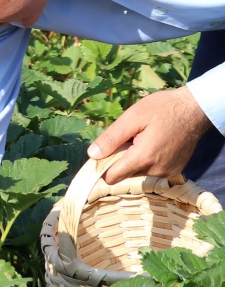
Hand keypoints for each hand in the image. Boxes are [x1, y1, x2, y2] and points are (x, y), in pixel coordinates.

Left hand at [88, 87, 210, 184]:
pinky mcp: (174, 170)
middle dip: (120, 158)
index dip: (102, 167)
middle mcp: (156, 170)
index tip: (101, 154)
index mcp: (143, 158)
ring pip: (137, 171)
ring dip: (134, 158)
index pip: (112, 177)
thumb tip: (92, 155)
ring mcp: (167, 172)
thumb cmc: (162, 109)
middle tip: (129, 137)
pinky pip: (151, 169)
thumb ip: (111, 138)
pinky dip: (147, 159)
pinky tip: (153, 143)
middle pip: (124, 173)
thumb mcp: (132, 117)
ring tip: (143, 138)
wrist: (194, 109)